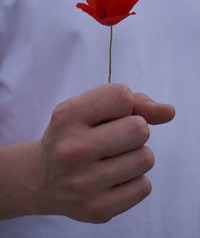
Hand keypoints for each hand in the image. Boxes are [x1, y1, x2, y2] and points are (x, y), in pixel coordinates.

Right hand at [36, 84, 174, 222]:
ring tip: (111, 158)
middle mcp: (72, 150)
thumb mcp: (91, 109)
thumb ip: (134, 102)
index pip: (123, 96)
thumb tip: (169, 112)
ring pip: (146, 157)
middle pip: (140, 129)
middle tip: (114, 138)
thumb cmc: (74, 135)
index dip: (124, 104)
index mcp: (67, 116)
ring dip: (135, 154)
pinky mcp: (97, 209)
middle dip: (134, 129)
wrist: (43, 179)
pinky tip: (112, 178)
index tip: (109, 114)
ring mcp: (84, 183)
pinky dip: (134, 179)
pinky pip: (144, 186)